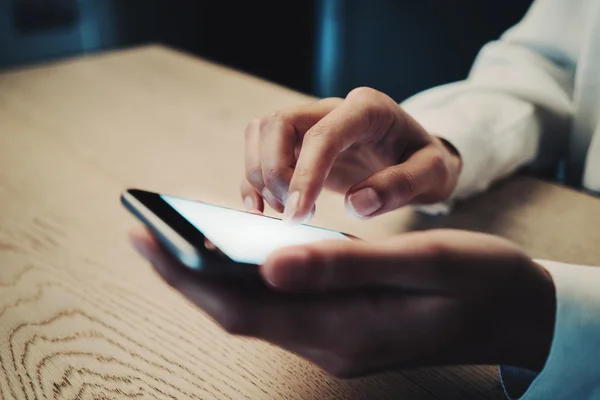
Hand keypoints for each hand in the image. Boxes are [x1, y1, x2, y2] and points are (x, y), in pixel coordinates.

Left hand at [132, 229, 554, 376]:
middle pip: (239, 312)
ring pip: (258, 312)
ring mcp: (337, 342)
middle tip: (146, 233)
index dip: (189, 274)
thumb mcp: (425, 262)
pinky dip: (251, 281)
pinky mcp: (345, 330)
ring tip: (181, 240)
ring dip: (215, 278)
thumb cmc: (481, 280)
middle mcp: (332, 344)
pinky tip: (241, 255)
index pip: (244, 305)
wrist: (519, 313)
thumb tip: (269, 261)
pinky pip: (282, 309)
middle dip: (186, 276)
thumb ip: (347, 266)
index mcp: (347, 330)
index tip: (148, 236)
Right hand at [240, 87, 461, 221]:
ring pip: (261, 132)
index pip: (322, 135)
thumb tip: (357, 204)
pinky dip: (252, 180)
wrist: (415, 155)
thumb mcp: (433, 174)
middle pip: (278, 124)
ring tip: (287, 212)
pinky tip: (261, 209)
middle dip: (276, 173)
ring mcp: (310, 122)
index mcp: (367, 109)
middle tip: (296, 214)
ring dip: (261, 176)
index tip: (298, 215)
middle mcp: (332, 108)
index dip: (305, 174)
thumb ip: (402, 186)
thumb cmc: (424, 162)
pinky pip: (258, 150)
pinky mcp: (296, 143)